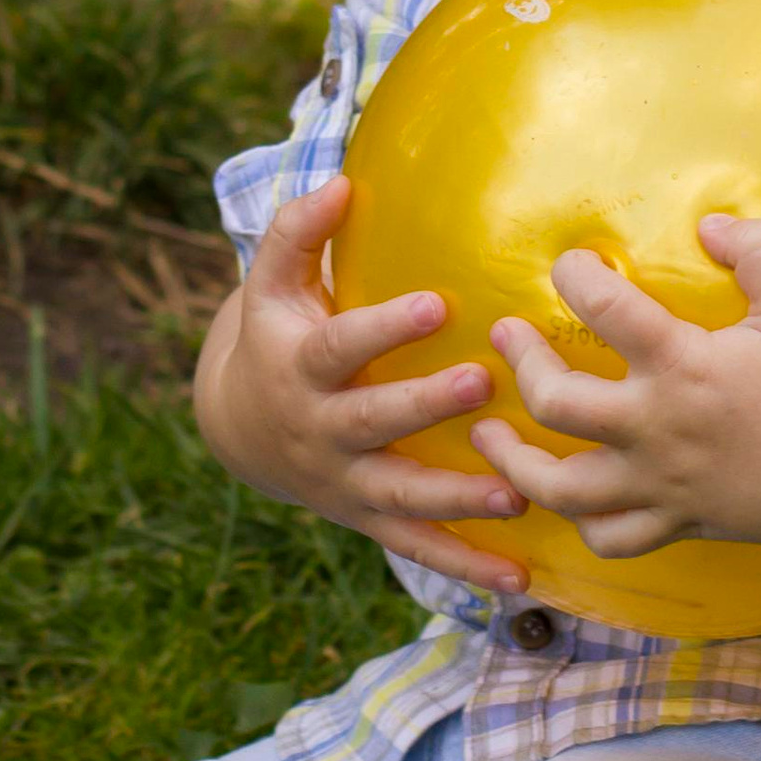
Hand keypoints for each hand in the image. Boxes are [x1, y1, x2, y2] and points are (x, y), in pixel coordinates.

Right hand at [194, 176, 529, 589]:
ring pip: (401, 495)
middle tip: (485, 387)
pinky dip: (467, 566)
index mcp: (301, 366)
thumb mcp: (272, 283)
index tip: (434, 303)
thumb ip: (299, 231)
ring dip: (457, 498)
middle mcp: (322, 429)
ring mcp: (347, 481)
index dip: (382, 328)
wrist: (240, 428)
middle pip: (374, 421)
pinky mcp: (370, 517)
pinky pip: (419, 547)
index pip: (340, 345)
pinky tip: (520, 578)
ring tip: (516, 492)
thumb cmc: (277, 335)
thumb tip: (343, 182)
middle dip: (426, 407)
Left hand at [475, 214, 760, 564]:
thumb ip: (758, 249)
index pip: (603, 307)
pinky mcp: (680, 522)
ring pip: (562, 487)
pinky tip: (568, 499)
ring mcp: (664, 484)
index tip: (571, 265)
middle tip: (506, 335)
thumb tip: (709, 221)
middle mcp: (659, 428)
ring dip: (515, 461)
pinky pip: (611, 538)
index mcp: (685, 365)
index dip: (574, 275)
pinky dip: (581, 524)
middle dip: (519, 362)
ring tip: (492, 434)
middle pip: (555, 402)